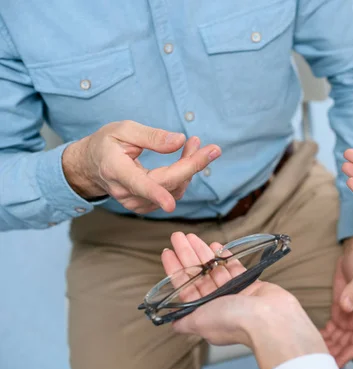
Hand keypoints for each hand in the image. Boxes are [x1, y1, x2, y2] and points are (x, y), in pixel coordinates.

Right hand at [63, 120, 220, 212]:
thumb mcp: (124, 130)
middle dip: (192, 166)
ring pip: (173, 190)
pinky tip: (187, 158)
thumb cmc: (107, 143)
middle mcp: (125, 191)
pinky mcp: (145, 206)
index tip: (170, 204)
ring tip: (195, 144)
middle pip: (166, 184)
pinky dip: (183, 176)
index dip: (156, 195)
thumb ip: (151, 136)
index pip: (139, 185)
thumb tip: (179, 141)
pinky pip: (172, 192)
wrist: (91, 165)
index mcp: (116, 170)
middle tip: (212, 149)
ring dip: (189, 168)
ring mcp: (135, 202)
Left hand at [161, 233, 326, 368]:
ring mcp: (233, 292)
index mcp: (203, 312)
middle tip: (178, 236)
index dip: (174, 269)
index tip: (167, 252)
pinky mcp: (249, 283)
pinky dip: (224, 257)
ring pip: (214, 268)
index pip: (183, 287)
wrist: (268, 317)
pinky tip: (215, 246)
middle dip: (186, 255)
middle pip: (197, 274)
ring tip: (192, 236)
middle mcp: (217, 302)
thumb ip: (185, 320)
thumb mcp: (200, 322)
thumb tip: (173, 324)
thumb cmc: (233, 320)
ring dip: (202, 252)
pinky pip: (233, 267)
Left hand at [322, 236, 352, 367]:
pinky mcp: (338, 310)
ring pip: (337, 338)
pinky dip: (323, 335)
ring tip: (312, 354)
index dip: (347, 355)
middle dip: (334, 354)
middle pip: (345, 344)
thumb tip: (346, 307)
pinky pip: (331, 328)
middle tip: (317, 362)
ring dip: (327, 347)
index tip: (336, 364)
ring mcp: (348, 315)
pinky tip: (311, 338)